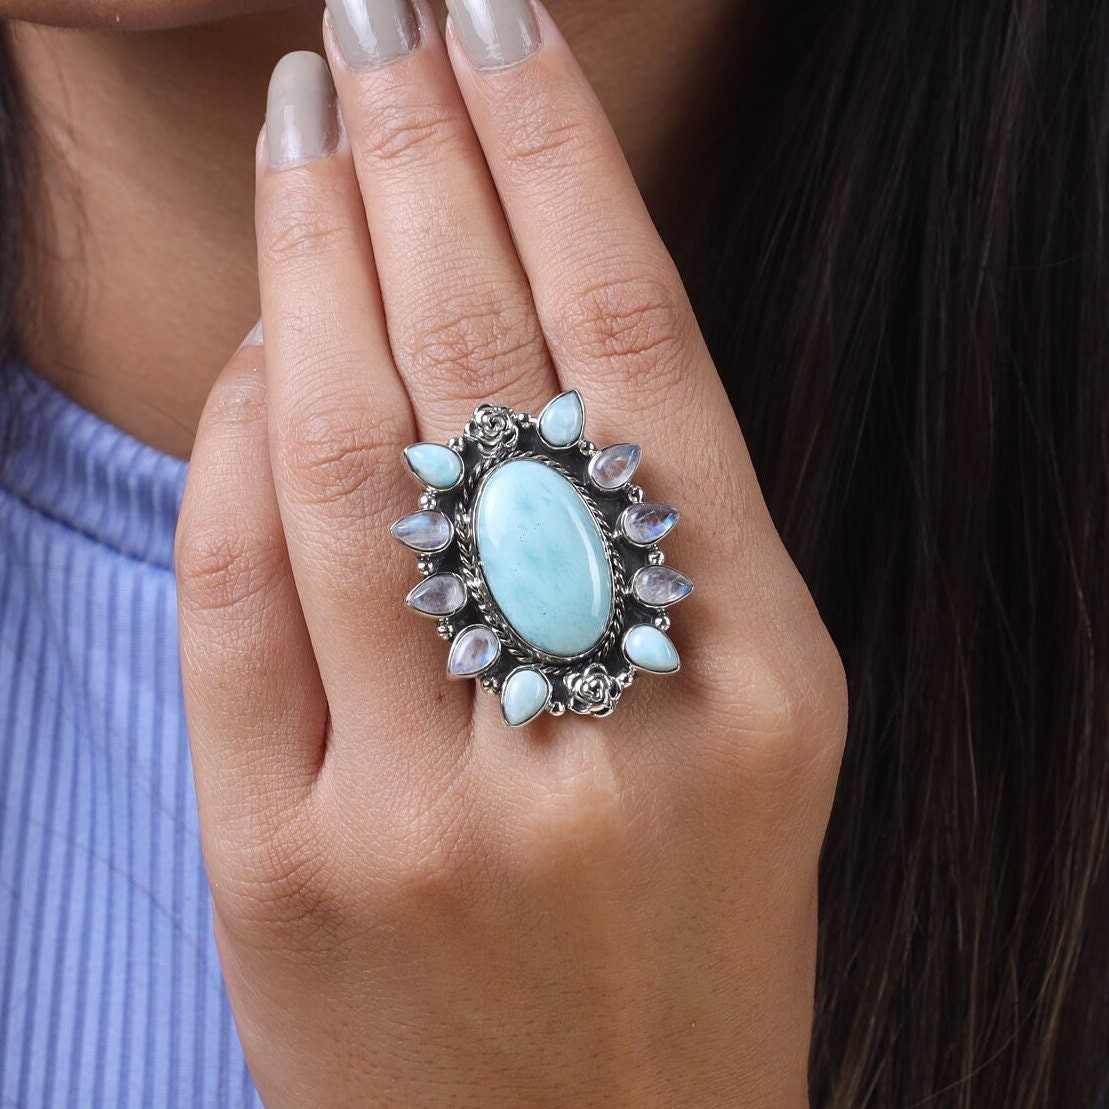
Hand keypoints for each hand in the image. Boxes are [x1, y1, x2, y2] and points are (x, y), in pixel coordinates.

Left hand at [175, 2, 847, 1104]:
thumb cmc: (690, 934)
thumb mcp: (750, 731)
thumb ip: (654, 532)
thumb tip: (504, 321)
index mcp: (756, 684)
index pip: (639, 345)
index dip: (558, 154)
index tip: (497, 25)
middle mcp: (597, 733)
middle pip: (478, 365)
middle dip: (415, 157)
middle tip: (373, 25)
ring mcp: (429, 808)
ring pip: (338, 455)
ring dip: (305, 260)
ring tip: (302, 131)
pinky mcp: (287, 873)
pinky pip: (240, 596)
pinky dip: (231, 441)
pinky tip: (249, 343)